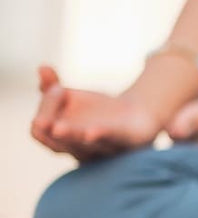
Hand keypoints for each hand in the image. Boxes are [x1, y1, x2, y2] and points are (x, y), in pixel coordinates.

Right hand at [31, 65, 164, 160]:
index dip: (44, 110)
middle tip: (41, 121)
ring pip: (83, 145)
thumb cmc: (97, 110)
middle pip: (56, 143)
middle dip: (48, 131)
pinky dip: (100, 136)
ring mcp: (103, 148)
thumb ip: (50, 86)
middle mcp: (80, 150)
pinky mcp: (127, 141)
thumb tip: (42, 67)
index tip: (58, 87)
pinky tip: (91, 132)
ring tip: (58, 128)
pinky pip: (111, 140)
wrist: (137, 115)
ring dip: (71, 136)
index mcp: (62, 141)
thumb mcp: (69, 98)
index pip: (39, 129)